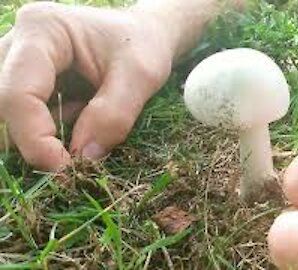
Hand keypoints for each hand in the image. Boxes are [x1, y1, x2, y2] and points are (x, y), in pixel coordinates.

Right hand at [0, 2, 174, 170]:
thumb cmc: (144, 47)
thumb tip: (84, 157)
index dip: (35, 140)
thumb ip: (114, 115)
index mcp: (43, 31)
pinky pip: (20, 117)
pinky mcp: (23, 79)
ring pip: (7, 115)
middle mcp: (17, 43)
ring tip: (84, 117)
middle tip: (76, 156)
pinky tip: (77, 113)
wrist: (144, 36)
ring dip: (41, 133)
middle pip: (3, 107)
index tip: (67, 168)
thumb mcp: (141, 77)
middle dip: (35, 140)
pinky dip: (47, 129)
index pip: (17, 94)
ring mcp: (15, 62)